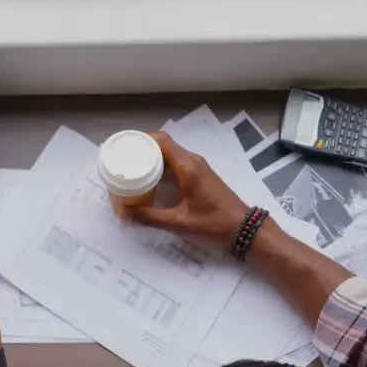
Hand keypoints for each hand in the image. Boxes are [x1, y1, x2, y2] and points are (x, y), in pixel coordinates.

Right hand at [117, 131, 250, 241]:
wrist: (243, 227)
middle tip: (123, 158)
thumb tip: (126, 214)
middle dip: (143, 149)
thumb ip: (150, 218)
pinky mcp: (199, 175)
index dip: (142, 139)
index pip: (162, 141)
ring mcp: (197, 167)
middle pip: (164, 145)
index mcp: (187, 166)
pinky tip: (150, 179)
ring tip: (132, 168)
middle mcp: (192, 161)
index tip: (125, 145)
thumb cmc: (213, 223)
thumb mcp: (179, 222)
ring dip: (152, 158)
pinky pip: (176, 163)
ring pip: (170, 154)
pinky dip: (161, 166)